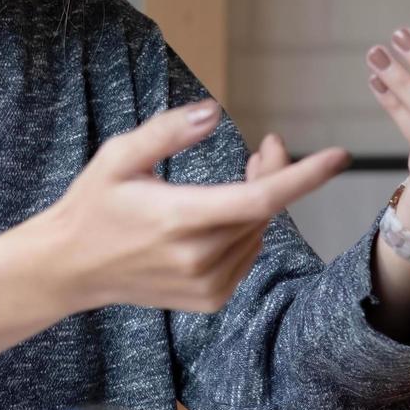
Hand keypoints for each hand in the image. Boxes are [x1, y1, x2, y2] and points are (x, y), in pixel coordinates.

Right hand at [40, 98, 349, 312]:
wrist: (68, 268)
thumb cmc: (94, 204)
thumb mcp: (120, 155)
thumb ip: (169, 131)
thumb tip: (214, 110)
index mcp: (180, 219)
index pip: (260, 199)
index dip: (303, 176)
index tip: (340, 156)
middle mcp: (198, 258)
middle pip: (264, 210)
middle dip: (275, 173)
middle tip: (268, 145)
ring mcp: (206, 285)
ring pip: (259, 233)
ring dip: (260, 202)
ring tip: (243, 173)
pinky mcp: (210, 300)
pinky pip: (247, 255)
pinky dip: (246, 230)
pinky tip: (225, 214)